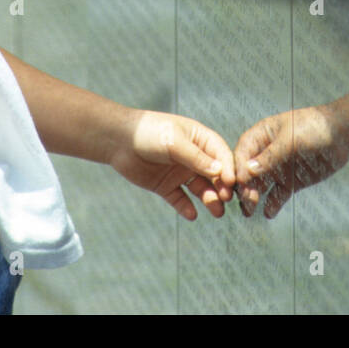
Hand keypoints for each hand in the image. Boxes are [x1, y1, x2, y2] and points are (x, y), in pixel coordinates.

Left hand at [107, 111, 235, 219]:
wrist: (117, 140)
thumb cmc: (149, 132)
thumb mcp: (174, 142)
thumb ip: (196, 158)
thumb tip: (220, 171)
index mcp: (199, 139)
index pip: (221, 155)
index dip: (228, 168)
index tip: (231, 183)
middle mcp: (193, 157)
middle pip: (214, 174)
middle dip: (222, 187)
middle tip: (226, 199)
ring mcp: (180, 172)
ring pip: (201, 189)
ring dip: (209, 199)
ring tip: (216, 212)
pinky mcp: (166, 186)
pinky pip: (180, 199)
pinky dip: (186, 208)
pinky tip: (191, 215)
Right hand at [234, 106, 348, 217]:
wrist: (341, 136)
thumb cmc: (314, 128)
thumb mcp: (291, 139)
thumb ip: (270, 156)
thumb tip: (248, 170)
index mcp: (260, 136)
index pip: (243, 152)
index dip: (239, 168)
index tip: (240, 183)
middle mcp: (265, 154)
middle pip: (248, 172)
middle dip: (245, 187)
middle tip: (247, 202)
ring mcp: (277, 168)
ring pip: (260, 186)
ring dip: (253, 198)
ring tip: (250, 212)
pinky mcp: (290, 181)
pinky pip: (278, 195)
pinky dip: (272, 204)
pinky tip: (269, 213)